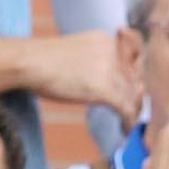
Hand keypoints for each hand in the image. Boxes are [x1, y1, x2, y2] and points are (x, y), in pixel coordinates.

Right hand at [26, 30, 140, 122]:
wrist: (30, 62)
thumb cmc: (43, 61)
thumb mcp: (76, 52)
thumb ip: (93, 61)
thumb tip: (98, 80)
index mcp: (105, 39)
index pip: (135, 51)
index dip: (137, 67)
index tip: (135, 81)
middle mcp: (113, 51)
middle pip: (138, 75)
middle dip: (137, 94)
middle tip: (131, 108)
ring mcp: (110, 70)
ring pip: (134, 94)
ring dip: (133, 111)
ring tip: (127, 122)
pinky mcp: (105, 89)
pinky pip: (126, 109)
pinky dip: (127, 122)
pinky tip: (123, 129)